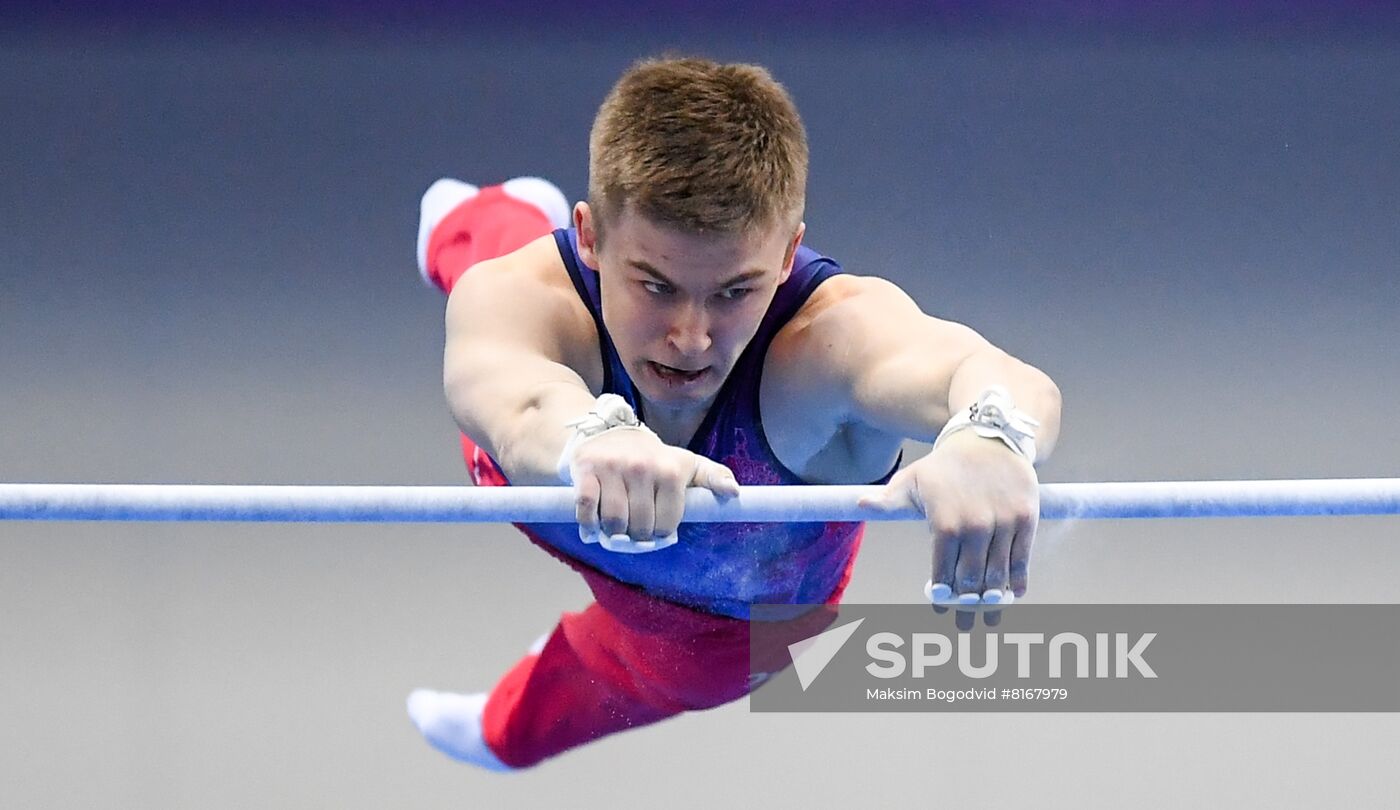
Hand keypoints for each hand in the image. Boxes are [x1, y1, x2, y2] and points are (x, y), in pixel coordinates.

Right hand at [567, 427, 739, 552]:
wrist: (610, 433)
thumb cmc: (654, 459)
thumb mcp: (687, 465)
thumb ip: (714, 477)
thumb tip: (735, 492)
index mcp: (670, 469)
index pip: (667, 524)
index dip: (660, 532)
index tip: (656, 526)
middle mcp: (642, 466)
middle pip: (639, 527)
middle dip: (636, 536)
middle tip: (634, 528)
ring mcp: (613, 467)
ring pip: (613, 522)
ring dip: (612, 533)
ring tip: (615, 527)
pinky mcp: (586, 469)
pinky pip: (585, 509)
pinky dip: (588, 524)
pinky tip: (593, 526)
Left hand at [859, 429, 1039, 602]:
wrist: (989, 439)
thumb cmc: (944, 465)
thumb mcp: (912, 479)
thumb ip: (887, 499)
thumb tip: (860, 504)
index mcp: (945, 524)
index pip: (943, 573)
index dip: (942, 593)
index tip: (941, 605)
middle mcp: (975, 527)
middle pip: (971, 580)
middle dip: (967, 605)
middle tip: (966, 624)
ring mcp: (1003, 524)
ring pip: (998, 575)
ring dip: (993, 599)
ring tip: (989, 614)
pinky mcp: (1026, 519)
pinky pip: (1022, 559)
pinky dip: (1018, 581)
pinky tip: (1013, 594)